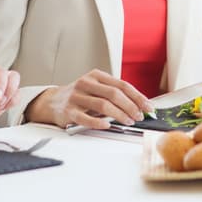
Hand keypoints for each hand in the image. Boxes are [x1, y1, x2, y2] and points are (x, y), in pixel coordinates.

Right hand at [25, 69, 153, 129]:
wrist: (53, 102)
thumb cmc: (80, 96)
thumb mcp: (96, 88)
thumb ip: (114, 94)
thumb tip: (139, 106)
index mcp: (96, 76)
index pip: (122, 85)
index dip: (137, 96)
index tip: (148, 107)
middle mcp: (86, 83)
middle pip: (114, 94)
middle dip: (131, 106)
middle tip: (140, 116)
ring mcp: (76, 96)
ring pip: (102, 105)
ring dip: (119, 115)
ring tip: (129, 122)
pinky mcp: (68, 111)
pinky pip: (85, 117)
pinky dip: (98, 122)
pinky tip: (107, 125)